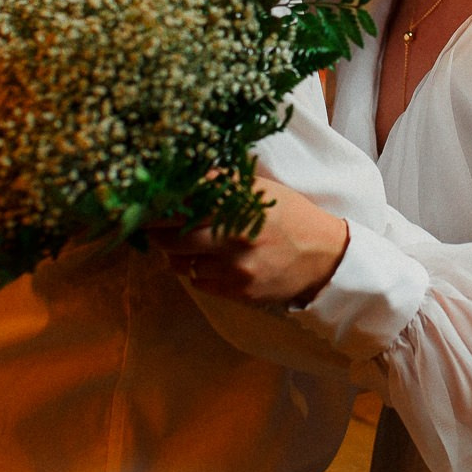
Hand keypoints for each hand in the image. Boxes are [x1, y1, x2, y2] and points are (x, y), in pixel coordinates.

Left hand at [153, 178, 349, 306]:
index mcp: (237, 205)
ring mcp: (235, 267)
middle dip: (158, 234)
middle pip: (171, 238)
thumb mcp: (261, 191)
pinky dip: (200, 272)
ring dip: (179, 255)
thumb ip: (223, 185)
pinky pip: (200, 282)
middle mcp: (233, 236)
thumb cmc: (291, 217)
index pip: (180, 204)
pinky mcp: (239, 291)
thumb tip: (183, 180)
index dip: (157, 207)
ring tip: (189, 247)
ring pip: (182, 264)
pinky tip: (213, 263)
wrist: (326, 257)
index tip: (145, 206)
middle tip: (152, 229)